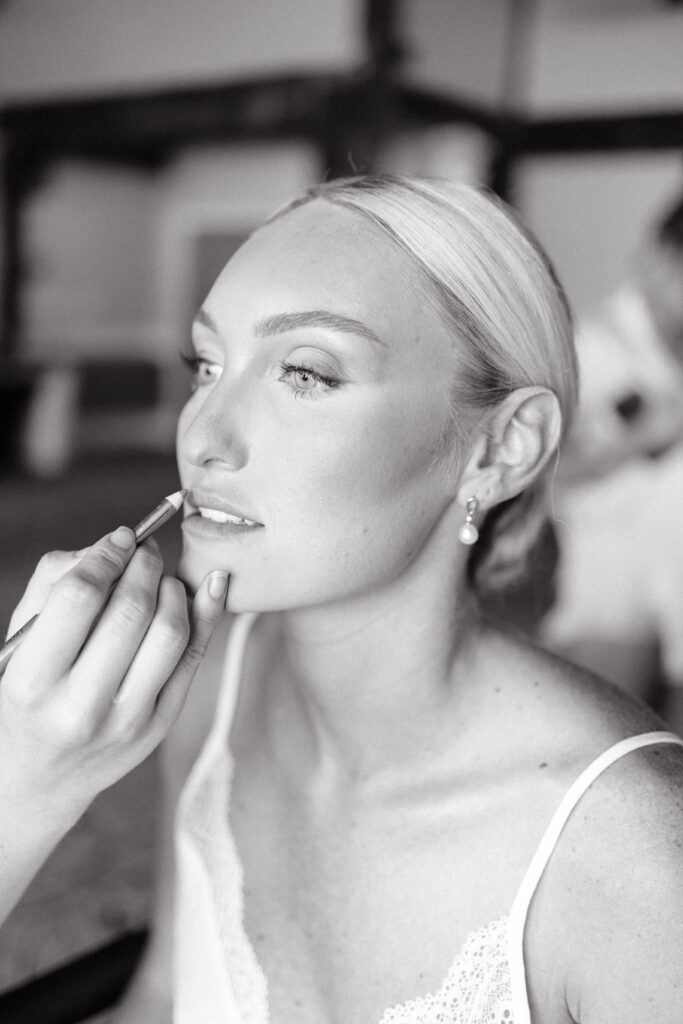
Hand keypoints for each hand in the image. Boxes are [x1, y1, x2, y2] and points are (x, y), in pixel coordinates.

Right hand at [0, 527, 227, 819]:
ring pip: (170, 634)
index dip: (107, 555)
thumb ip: (55, 582)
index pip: (80, 597)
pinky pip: (193, 659)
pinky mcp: (157, 727)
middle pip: (131, 612)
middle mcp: (79, 707)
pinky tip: (209, 585)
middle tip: (146, 552)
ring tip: (161, 579)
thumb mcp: (20, 641)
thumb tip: (116, 544)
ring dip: (174, 589)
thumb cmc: (27, 693)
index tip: (121, 538)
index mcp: (32, 682)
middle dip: (146, 566)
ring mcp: (125, 722)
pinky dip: (207, 614)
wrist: (36, 777)